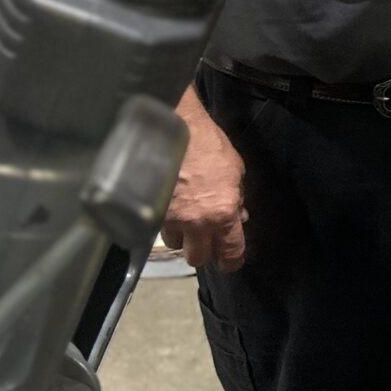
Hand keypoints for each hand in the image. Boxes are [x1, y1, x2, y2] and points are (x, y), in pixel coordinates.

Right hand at [162, 105, 249, 269]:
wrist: (172, 128)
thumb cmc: (208, 144)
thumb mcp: (235, 170)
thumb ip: (238, 198)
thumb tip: (239, 217)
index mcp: (223, 214)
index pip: (230, 252)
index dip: (232, 261)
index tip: (230, 262)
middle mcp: (196, 223)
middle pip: (197, 258)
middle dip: (202, 252)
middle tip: (205, 240)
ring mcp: (170, 218)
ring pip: (174, 244)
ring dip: (181, 236)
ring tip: (185, 219)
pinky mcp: (151, 210)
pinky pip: (159, 227)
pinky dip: (166, 222)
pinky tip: (170, 208)